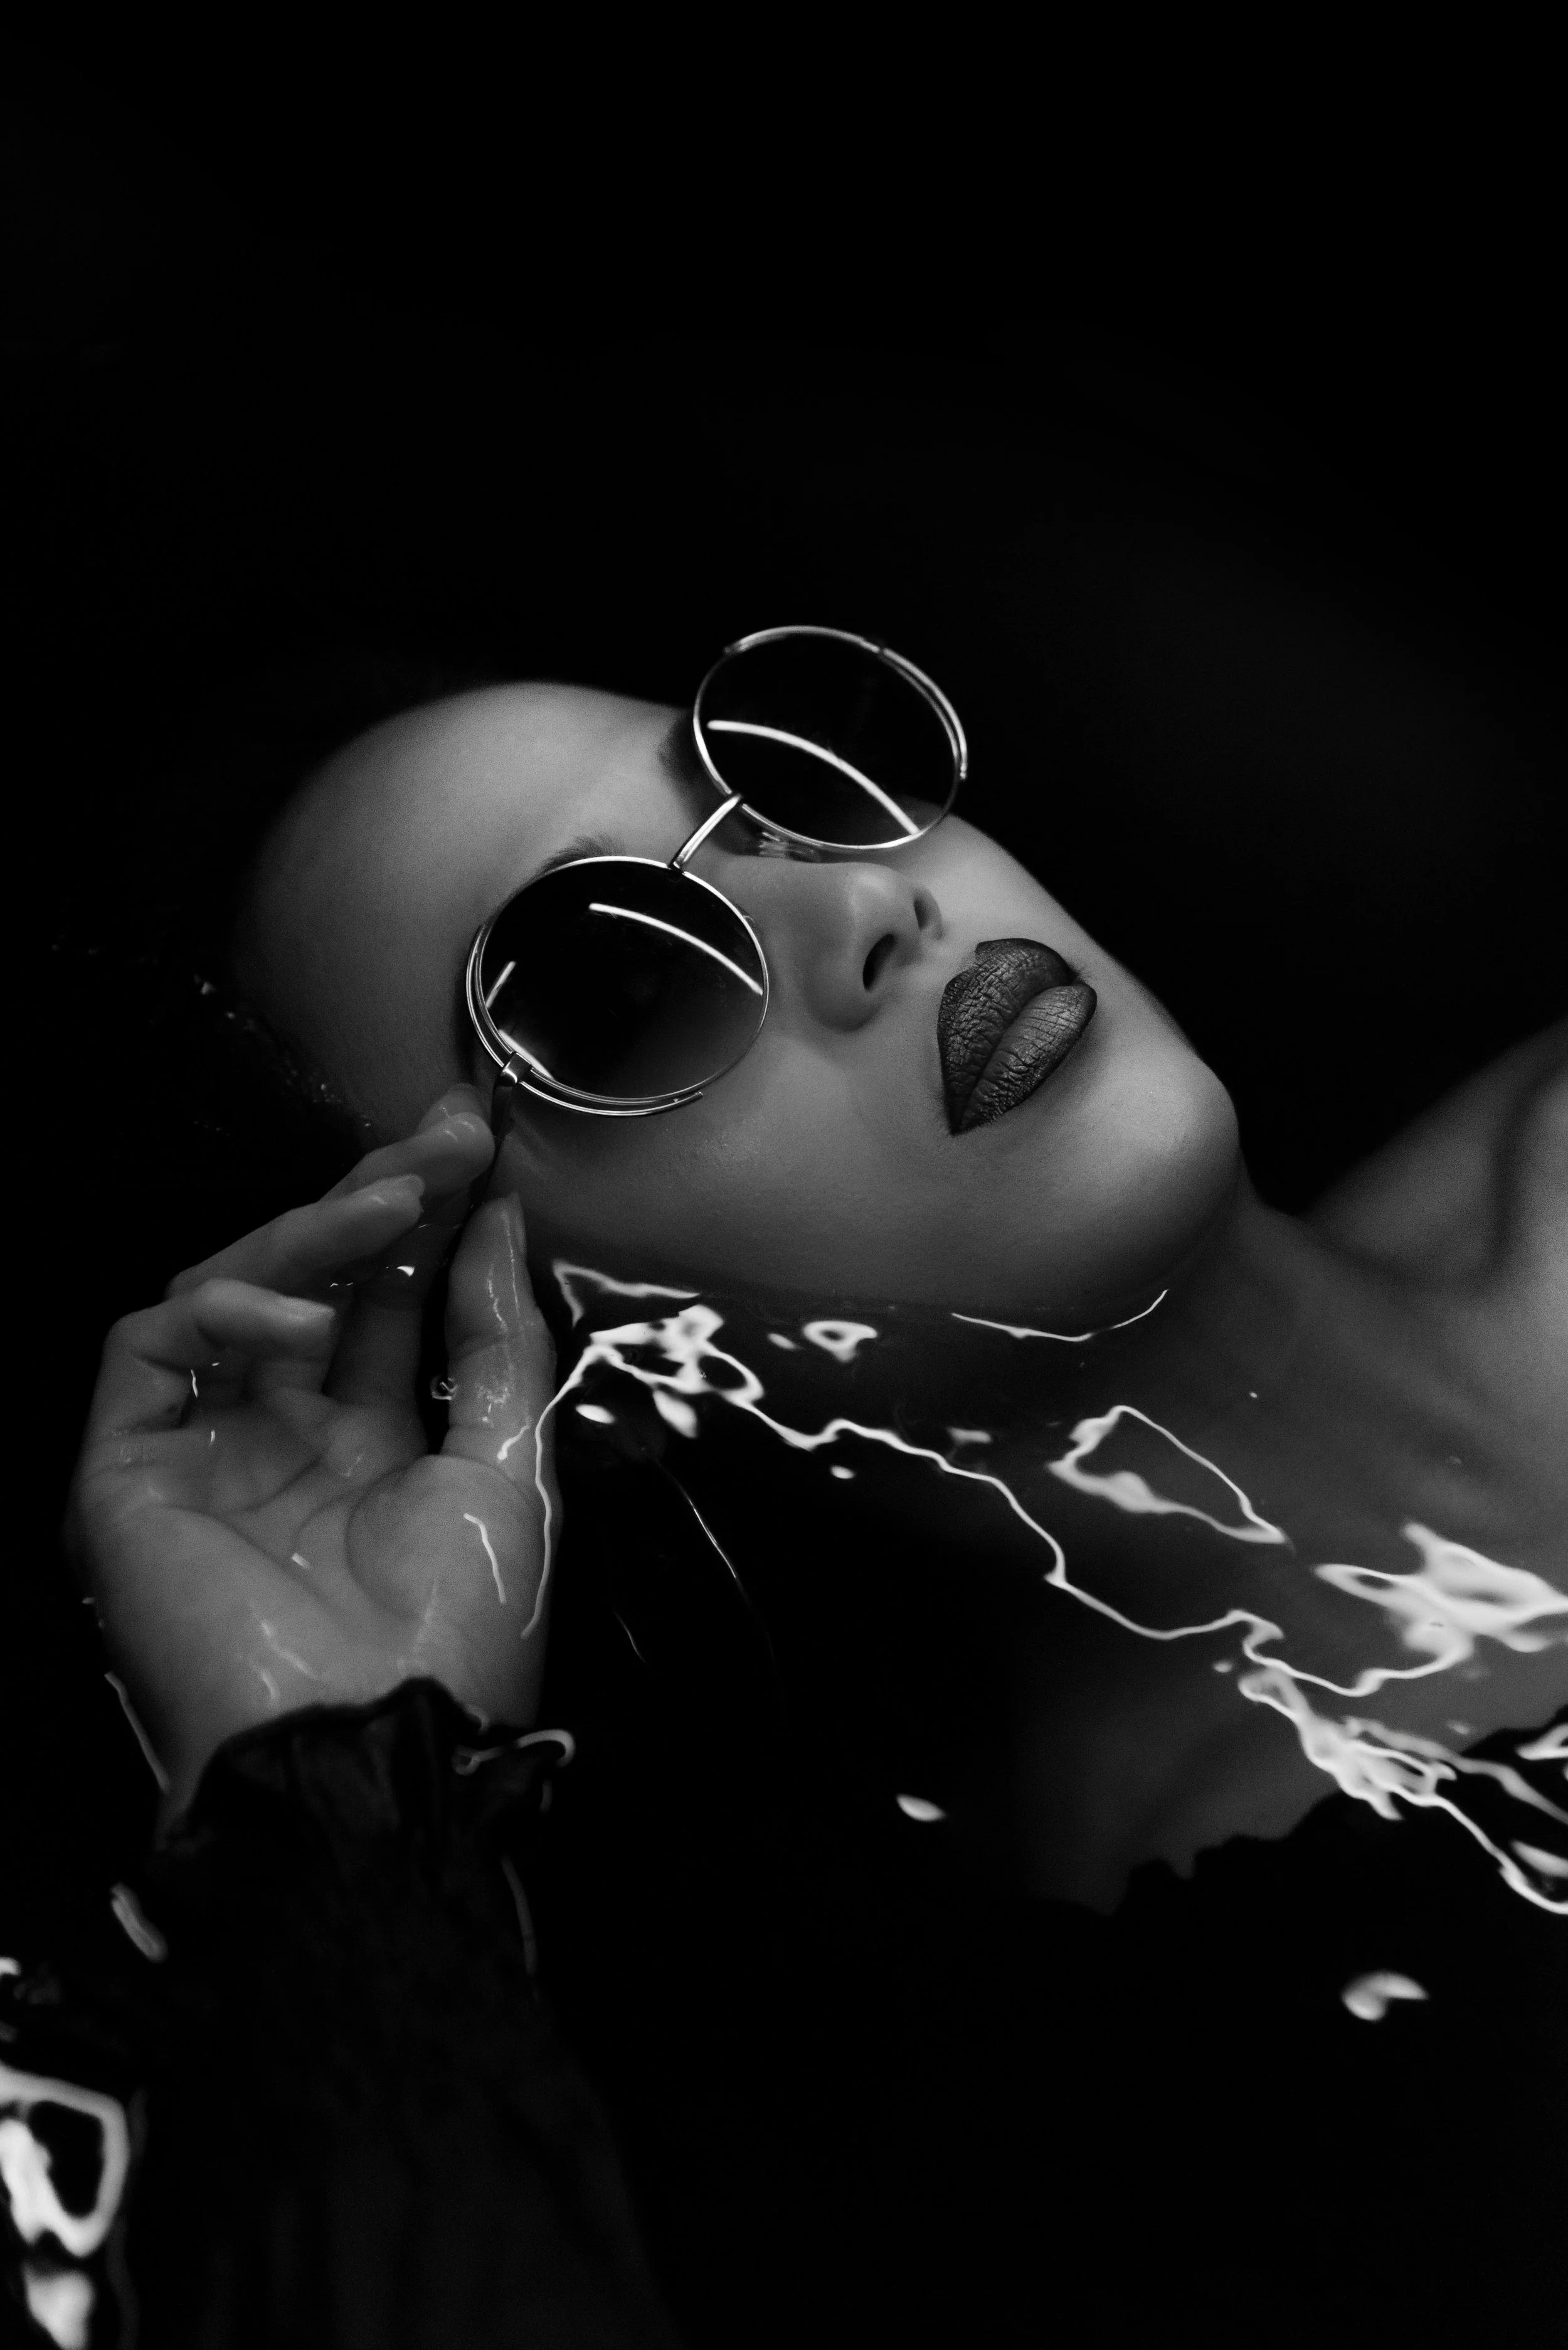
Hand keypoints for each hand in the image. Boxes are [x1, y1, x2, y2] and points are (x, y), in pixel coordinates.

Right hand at [66, 1086, 558, 1822]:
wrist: (371, 1751)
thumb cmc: (452, 1632)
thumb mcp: (505, 1470)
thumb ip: (494, 1345)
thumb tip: (499, 1221)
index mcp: (365, 1451)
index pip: (383, 1309)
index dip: (426, 1225)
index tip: (478, 1146)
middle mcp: (277, 1441)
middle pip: (311, 1289)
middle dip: (375, 1202)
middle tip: (442, 1133)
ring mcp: (199, 1453)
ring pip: (227, 1298)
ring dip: (312, 1237)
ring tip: (393, 1201)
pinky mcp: (127, 1470)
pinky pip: (147, 1348)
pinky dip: (221, 1310)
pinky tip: (296, 1321)